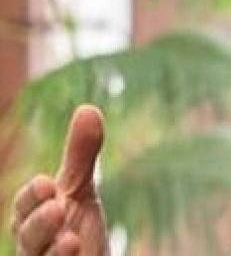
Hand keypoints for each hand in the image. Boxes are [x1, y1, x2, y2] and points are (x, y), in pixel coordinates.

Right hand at [11, 105, 108, 254]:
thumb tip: (87, 107)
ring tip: (70, 239)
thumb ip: (81, 155)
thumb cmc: (76, 229)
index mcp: (32, 219)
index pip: (24, 207)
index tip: (47, 184)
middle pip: (26, 237)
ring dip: (51, 251)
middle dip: (37, 224)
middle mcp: (33, 246)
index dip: (32, 197)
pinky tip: (76, 252)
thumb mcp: (80, 191)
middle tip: (57, 206)